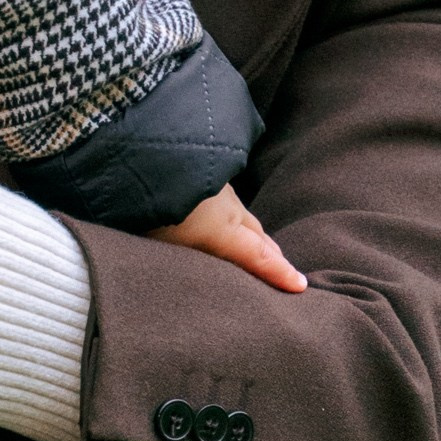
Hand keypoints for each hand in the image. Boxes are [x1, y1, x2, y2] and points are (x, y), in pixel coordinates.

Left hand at [151, 183, 307, 291]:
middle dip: (269, 250)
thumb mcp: (167, 246)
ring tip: (247, 240)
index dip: (279, 272)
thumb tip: (186, 284)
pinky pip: (220, 195)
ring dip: (246, 228)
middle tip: (280, 264)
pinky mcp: (198, 168)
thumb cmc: (146, 208)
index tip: (299, 285)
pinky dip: (225, 209)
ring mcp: (215, 183)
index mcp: (223, 229)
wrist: (140, 155)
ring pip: (238, 211)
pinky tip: (212, 209)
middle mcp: (227, 205)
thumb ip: (184, 263)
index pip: (258, 256)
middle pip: (255, 232)